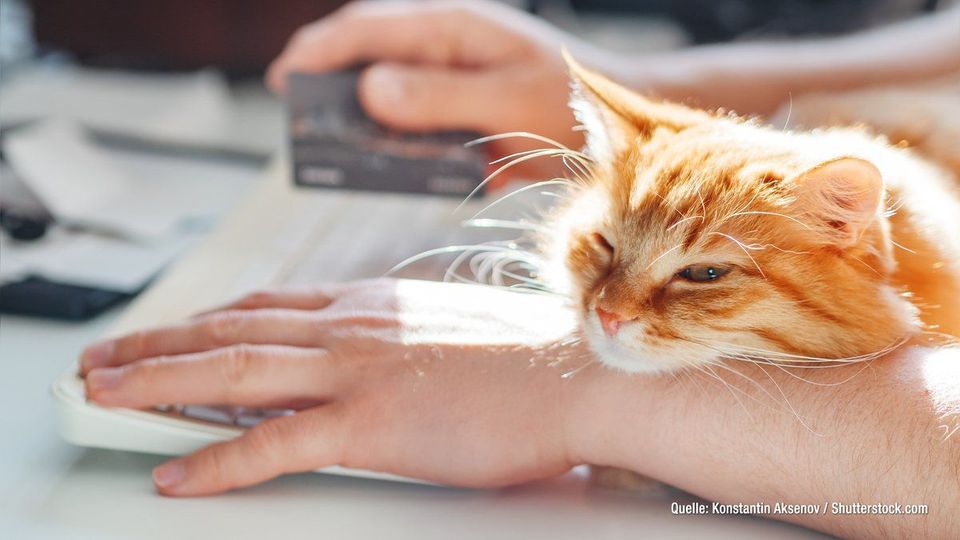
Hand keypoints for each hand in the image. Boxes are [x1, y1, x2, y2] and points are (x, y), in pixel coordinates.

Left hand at [80, 279, 597, 495]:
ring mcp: (357, 372)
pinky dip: (217, 462)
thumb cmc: (532, 360)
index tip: (174, 328)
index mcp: (374, 305)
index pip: (268, 305)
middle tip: (105, 355)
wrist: (578, 373)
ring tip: (103, 395)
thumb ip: (402, 339)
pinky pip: (272, 445)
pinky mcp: (370, 423)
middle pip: (231, 329)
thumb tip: (381, 360)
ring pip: (231, 371)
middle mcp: (352, 328)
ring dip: (157, 383)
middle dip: (157, 343)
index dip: (208, 318)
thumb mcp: (453, 332)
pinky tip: (179, 475)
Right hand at [267, 0, 618, 177]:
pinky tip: (388, 167)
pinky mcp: (461, 116)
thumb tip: (369, 90)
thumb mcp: (507, 101)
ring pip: (386, 94)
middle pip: (368, 56)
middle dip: (328, 81)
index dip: (320, 50)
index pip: (369, 29)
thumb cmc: (570, 104)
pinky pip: (414, 127)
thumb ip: (440, 96)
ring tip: (332, 146)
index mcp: (452, 29)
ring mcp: (452, 83)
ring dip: (359, 119)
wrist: (617, 134)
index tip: (283, 79)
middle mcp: (446, 50)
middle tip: (296, 117)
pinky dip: (396, 146)